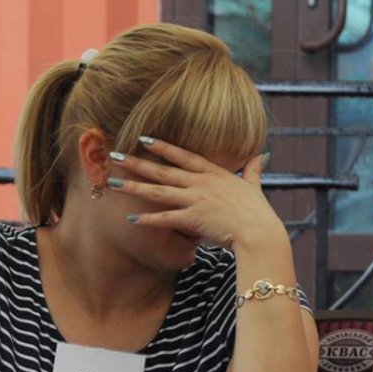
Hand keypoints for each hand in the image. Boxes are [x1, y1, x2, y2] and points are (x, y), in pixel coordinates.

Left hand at [108, 139, 285, 250]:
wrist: (260, 233)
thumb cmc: (259, 213)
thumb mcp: (255, 186)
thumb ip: (253, 170)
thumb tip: (260, 155)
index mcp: (215, 174)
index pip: (184, 156)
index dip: (164, 147)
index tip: (145, 138)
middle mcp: (202, 183)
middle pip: (163, 171)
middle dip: (137, 162)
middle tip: (115, 154)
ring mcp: (196, 200)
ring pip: (158, 192)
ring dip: (134, 187)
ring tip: (112, 183)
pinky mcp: (194, 219)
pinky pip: (166, 219)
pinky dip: (148, 220)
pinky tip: (131, 219)